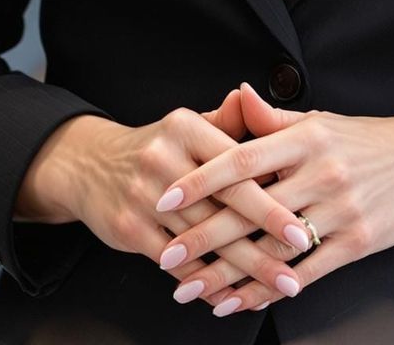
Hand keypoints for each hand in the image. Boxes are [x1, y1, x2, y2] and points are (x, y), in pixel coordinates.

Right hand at [55, 89, 310, 303]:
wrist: (90, 164)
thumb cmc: (156, 147)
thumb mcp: (188, 125)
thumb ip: (225, 120)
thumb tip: (251, 98)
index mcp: (186, 128)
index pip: (237, 169)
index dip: (271, 203)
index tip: (303, 228)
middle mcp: (164, 159)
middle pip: (222, 209)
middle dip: (263, 245)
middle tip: (295, 272)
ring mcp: (144, 195)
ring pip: (201, 241)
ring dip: (240, 271)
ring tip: (272, 288)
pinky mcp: (128, 227)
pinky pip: (174, 262)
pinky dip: (203, 281)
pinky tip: (229, 295)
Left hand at [152, 81, 393, 313]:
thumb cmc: (365, 140)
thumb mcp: (320, 120)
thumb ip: (273, 118)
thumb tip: (236, 94)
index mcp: (306, 136)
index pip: (243, 158)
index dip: (201, 179)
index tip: (166, 197)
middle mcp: (320, 172)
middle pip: (251, 210)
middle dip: (203, 238)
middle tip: (166, 257)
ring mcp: (339, 210)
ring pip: (273, 248)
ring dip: (229, 275)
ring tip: (193, 290)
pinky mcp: (357, 242)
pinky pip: (304, 272)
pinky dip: (268, 290)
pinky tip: (239, 301)